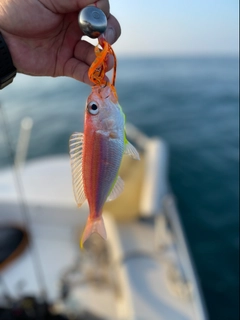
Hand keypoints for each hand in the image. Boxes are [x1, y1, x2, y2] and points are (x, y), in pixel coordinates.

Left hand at [0, 0, 120, 83]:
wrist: (0, 34)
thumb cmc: (20, 7)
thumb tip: (102, 5)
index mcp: (74, 7)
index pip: (99, 10)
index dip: (103, 14)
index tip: (97, 16)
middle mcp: (76, 27)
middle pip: (104, 32)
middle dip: (110, 36)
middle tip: (107, 40)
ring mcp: (70, 46)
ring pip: (94, 54)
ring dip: (104, 60)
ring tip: (107, 64)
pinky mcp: (63, 64)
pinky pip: (81, 71)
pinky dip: (90, 76)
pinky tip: (97, 79)